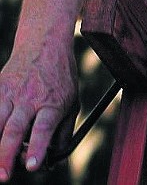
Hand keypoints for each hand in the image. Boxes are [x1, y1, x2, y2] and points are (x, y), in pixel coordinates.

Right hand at [0, 44, 78, 180]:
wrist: (44, 42)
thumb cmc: (60, 77)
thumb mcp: (72, 99)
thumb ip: (64, 131)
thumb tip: (54, 161)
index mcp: (52, 101)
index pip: (43, 128)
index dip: (37, 148)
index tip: (32, 165)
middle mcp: (30, 98)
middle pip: (15, 130)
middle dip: (7, 156)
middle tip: (4, 176)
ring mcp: (11, 92)